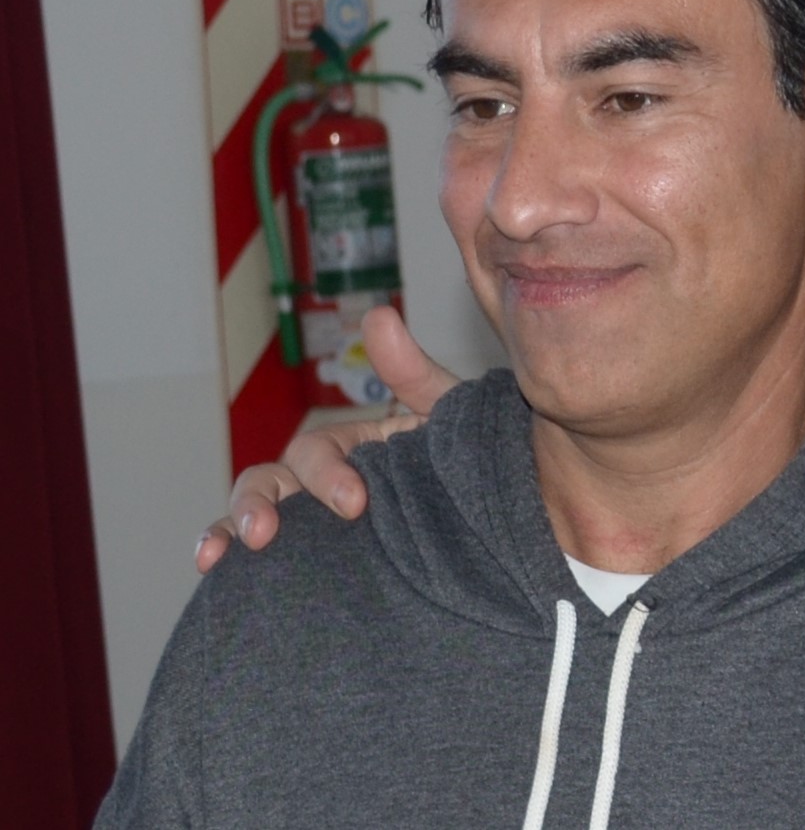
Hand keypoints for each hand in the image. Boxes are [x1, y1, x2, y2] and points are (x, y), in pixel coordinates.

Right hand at [195, 306, 459, 571]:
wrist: (503, 522)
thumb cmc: (474, 464)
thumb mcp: (449, 416)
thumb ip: (413, 371)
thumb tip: (378, 314)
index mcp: (352, 446)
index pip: (318, 452)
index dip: (326, 474)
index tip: (354, 504)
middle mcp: (325, 482)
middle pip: (273, 483)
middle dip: (261, 503)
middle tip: (265, 533)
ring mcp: (318, 525)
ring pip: (256, 517)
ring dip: (232, 528)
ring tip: (226, 556)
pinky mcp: (319, 567)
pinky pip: (264, 563)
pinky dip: (230, 560)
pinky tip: (215, 574)